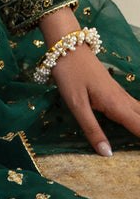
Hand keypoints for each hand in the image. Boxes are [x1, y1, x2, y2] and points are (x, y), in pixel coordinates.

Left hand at [40, 7, 139, 155]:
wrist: (66, 45)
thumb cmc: (70, 74)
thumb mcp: (77, 105)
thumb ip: (92, 129)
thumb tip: (107, 153)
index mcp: (116, 105)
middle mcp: (122, 100)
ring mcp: (119, 93)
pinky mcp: (114, 90)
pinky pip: (134, 107)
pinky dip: (139, 117)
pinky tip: (137, 121)